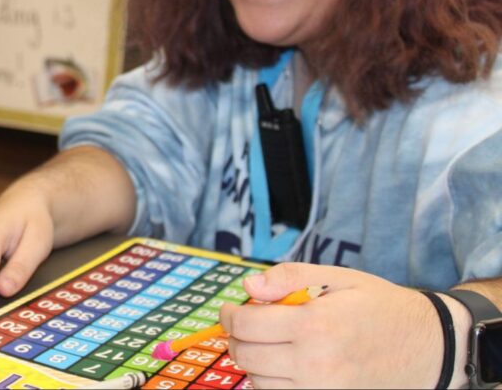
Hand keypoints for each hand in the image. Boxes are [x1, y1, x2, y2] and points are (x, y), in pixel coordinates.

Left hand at [221, 262, 440, 387]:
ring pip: (259, 381)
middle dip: (236, 337)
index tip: (229, 309)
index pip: (246, 325)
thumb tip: (249, 287)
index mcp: (314, 324)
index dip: (228, 315)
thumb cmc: (381, 307)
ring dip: (253, 361)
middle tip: (243, 324)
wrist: (428, 346)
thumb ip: (289, 277)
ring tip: (266, 343)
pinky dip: (272, 382)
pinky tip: (281, 365)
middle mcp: (315, 362)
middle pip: (247, 355)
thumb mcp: (338, 278)